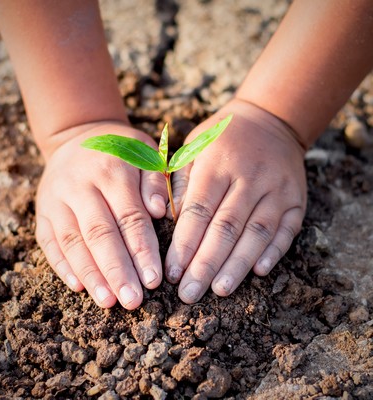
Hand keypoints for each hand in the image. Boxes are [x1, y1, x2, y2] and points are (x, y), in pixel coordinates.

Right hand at [35, 122, 167, 309]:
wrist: (78, 135)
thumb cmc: (122, 150)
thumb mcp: (146, 153)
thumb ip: (155, 181)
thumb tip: (161, 211)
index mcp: (112, 170)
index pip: (129, 217)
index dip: (141, 250)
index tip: (153, 280)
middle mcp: (80, 184)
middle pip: (99, 233)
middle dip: (117, 270)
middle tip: (132, 302)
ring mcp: (56, 198)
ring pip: (72, 241)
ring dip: (90, 274)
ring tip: (108, 302)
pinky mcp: (43, 210)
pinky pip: (49, 240)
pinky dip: (62, 265)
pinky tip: (79, 286)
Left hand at [165, 99, 306, 302]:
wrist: (268, 120)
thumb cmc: (221, 140)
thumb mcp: (193, 148)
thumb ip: (180, 182)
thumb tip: (171, 221)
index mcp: (217, 165)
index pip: (198, 211)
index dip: (184, 245)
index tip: (171, 273)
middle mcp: (249, 178)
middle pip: (226, 228)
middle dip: (205, 264)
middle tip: (189, 294)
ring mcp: (277, 189)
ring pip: (256, 233)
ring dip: (237, 265)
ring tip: (219, 290)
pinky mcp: (296, 199)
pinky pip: (286, 229)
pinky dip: (274, 252)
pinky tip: (259, 272)